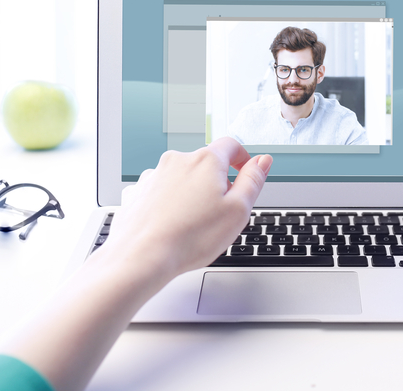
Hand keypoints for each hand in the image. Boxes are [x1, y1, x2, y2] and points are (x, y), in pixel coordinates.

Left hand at [104, 138, 271, 279]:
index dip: (243, 157)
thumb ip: (253, 181)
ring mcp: (156, 175)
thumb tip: (262, 161)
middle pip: (206, 163)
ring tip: (194, 223)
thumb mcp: (238, 210)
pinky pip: (163, 191)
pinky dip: (171, 202)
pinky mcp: (140, 191)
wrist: (142, 257)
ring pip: (183, 177)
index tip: (245, 170)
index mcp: (206, 161)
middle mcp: (178, 160)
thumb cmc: (190, 237)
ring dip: (192, 192)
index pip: (231, 145)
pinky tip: (173, 224)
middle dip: (216, 182)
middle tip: (221, 211)